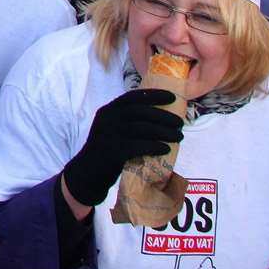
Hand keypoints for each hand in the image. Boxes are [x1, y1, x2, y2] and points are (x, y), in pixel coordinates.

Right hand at [60, 87, 183, 210]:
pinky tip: (166, 149)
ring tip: (179, 136)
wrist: (87, 173)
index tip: (172, 97)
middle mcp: (107, 119)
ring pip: (142, 128)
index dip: (154, 95)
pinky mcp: (113, 151)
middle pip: (140, 112)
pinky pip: (139, 146)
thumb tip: (160, 118)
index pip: (133, 97)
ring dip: (164, 132)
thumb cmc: (106, 150)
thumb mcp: (112, 129)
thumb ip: (128, 121)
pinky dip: (154, 146)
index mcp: (108, 110)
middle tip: (180, 122)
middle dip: (163, 116)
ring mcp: (109, 134)